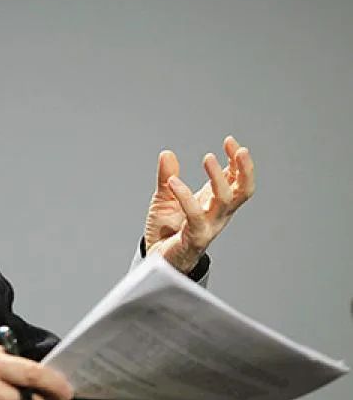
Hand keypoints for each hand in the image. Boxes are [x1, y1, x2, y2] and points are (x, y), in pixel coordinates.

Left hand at [143, 135, 255, 272]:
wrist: (155, 258)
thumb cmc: (166, 230)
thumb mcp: (164, 197)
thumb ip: (167, 176)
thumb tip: (167, 154)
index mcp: (214, 202)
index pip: (236, 180)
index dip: (238, 162)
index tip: (231, 141)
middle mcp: (217, 214)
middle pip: (242, 191)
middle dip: (244, 170)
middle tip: (239, 149)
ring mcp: (209, 226)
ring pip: (225, 201)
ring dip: (219, 178)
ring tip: (208, 157)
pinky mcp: (195, 238)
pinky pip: (195, 215)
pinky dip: (185, 196)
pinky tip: (174, 182)